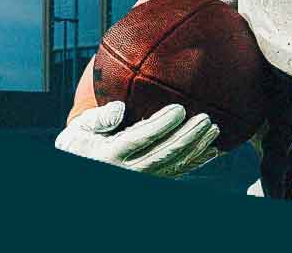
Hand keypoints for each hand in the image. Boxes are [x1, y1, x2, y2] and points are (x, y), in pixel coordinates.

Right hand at [55, 101, 221, 177]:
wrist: (83, 169)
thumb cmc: (80, 147)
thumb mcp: (78, 132)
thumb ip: (98, 119)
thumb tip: (120, 108)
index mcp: (110, 154)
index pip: (140, 138)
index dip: (162, 124)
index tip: (179, 109)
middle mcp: (128, 170)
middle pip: (164, 154)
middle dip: (188, 136)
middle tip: (206, 119)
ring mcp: (141, 179)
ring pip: (175, 166)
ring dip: (197, 148)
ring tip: (213, 129)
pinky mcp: (151, 182)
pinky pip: (176, 174)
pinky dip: (196, 163)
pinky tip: (211, 151)